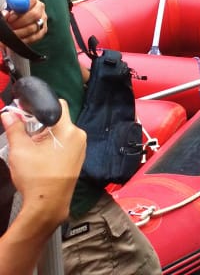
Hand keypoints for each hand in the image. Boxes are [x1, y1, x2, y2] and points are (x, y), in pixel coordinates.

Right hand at [3, 100, 85, 224]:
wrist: (48, 204)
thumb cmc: (35, 177)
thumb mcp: (20, 150)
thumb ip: (14, 129)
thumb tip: (8, 114)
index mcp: (68, 129)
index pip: (58, 105)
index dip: (40, 106)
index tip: (25, 111)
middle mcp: (79, 135)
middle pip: (58, 119)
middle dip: (40, 123)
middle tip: (24, 132)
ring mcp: (81, 147)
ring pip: (61, 132)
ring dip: (46, 135)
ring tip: (31, 147)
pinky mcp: (78, 158)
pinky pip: (65, 143)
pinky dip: (53, 145)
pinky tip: (41, 156)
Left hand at [5, 0, 47, 45]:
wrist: (17, 19)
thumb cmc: (11, 12)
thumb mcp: (8, 7)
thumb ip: (6, 8)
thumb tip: (5, 14)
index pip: (30, 1)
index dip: (20, 10)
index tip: (9, 17)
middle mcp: (40, 8)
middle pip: (35, 15)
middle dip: (19, 23)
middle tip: (9, 27)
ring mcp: (43, 19)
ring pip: (34, 27)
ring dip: (20, 32)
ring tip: (10, 34)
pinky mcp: (43, 30)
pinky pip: (35, 37)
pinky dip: (24, 40)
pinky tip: (16, 39)